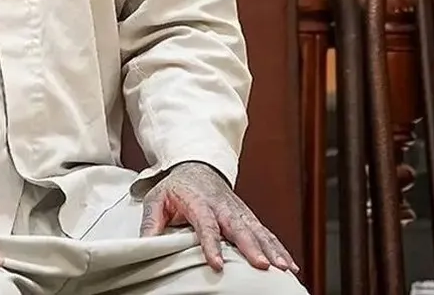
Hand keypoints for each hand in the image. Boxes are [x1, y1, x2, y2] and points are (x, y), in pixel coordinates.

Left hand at [139, 161, 296, 272]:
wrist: (196, 166)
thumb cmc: (176, 187)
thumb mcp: (156, 200)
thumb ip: (150, 223)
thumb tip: (144, 246)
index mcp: (199, 202)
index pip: (206, 224)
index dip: (211, 244)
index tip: (216, 263)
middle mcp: (223, 206)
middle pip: (239, 228)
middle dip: (252, 247)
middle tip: (262, 265)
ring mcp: (238, 210)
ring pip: (258, 230)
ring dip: (271, 249)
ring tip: (283, 268)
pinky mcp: (247, 216)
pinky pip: (266, 232)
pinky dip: (279, 247)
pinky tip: (289, 264)